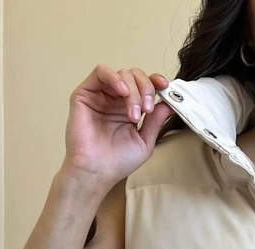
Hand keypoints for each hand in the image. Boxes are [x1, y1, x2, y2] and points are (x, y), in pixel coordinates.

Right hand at [63, 64, 175, 189]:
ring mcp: (100, 95)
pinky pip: (100, 71)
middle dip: (146, 89)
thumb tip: (169, 103)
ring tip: (134, 113)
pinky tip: (123, 93)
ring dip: (133, 90)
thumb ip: (156, 120)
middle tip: (147, 110)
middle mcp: (115, 99)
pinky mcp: (85, 93)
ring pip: (122, 74)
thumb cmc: (118, 161)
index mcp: (129, 108)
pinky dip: (115, 77)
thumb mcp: (145, 140)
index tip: (166, 86)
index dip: (155, 81)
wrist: (97, 171)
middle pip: (135, 77)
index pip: (144, 86)